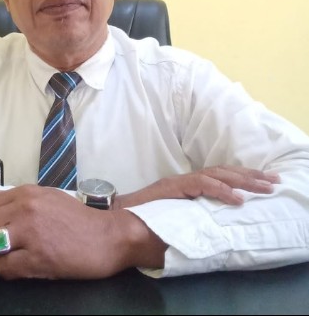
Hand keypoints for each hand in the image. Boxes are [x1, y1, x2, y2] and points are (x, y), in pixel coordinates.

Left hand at [0, 184, 165, 279]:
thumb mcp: (46, 198)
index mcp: (26, 193)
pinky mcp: (39, 258)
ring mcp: (31, 233)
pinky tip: (8, 270)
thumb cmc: (77, 219)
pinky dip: (1, 272)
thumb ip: (15, 197)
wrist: (109, 236)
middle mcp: (25, 209)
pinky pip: (5, 268)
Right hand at [114, 166, 280, 208]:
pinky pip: (201, 185)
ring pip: (215, 174)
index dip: (242, 177)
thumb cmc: (144, 220)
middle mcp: (185, 179)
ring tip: (263, 188)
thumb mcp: (176, 216)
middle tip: (273, 181)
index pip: (219, 176)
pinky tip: (237, 198)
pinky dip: (220, 190)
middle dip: (250, 176)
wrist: (120, 218)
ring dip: (242, 181)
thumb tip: (215, 221)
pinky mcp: (172, 188)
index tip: (264, 182)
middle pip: (222, 172)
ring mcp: (178, 182)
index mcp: (187, 184)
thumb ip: (192, 213)